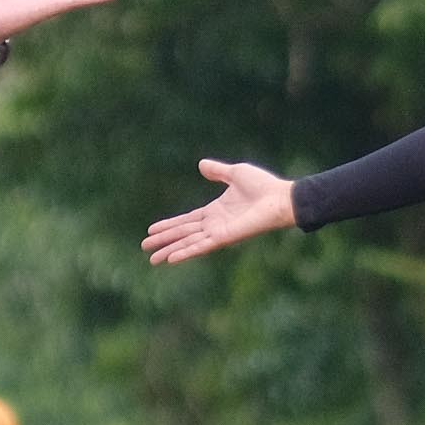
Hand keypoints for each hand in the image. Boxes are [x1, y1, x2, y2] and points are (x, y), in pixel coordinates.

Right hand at [141, 158, 295, 266]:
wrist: (280, 198)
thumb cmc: (264, 186)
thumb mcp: (235, 173)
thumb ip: (217, 171)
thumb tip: (201, 165)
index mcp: (216, 211)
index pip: (187, 220)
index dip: (169, 225)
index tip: (151, 230)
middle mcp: (214, 224)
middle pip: (183, 234)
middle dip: (164, 241)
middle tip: (145, 248)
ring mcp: (218, 233)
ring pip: (188, 243)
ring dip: (169, 250)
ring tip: (152, 259)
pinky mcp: (224, 238)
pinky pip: (201, 246)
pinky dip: (186, 252)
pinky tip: (171, 259)